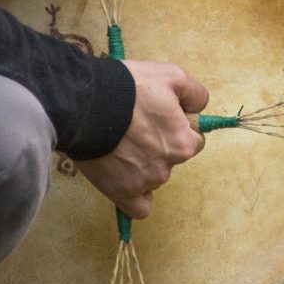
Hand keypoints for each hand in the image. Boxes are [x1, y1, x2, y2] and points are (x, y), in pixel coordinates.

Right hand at [76, 60, 207, 218]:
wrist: (84, 103)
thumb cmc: (128, 87)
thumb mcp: (172, 75)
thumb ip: (195, 94)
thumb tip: (199, 108)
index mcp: (183, 142)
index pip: (194, 140)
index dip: (178, 126)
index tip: (159, 116)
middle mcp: (167, 166)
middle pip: (172, 158)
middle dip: (159, 144)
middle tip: (135, 126)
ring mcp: (144, 182)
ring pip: (153, 177)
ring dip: (142, 164)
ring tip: (119, 142)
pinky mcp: (121, 192)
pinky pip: (138, 207)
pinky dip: (136, 196)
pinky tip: (127, 180)